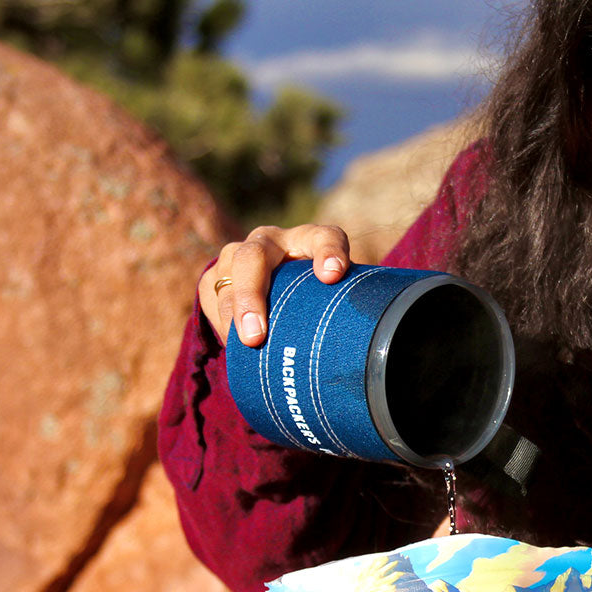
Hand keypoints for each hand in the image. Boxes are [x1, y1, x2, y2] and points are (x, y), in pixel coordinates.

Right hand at [200, 224, 350, 345]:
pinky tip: (231, 343)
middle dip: (253, 295)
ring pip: (228, 279)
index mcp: (309, 241)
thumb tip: (378, 354)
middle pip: (255, 258)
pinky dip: (220, 320)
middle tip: (257, 334)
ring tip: (242, 343)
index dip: (328, 252)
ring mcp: (239, 257)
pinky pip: (213, 298)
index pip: (325, 237)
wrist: (276, 287)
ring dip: (231, 313)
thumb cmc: (318, 298)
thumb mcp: (336, 298)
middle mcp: (271, 242)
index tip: (332, 275)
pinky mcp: (218, 277)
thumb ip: (352, 311)